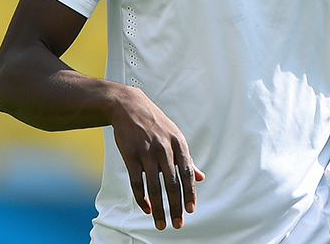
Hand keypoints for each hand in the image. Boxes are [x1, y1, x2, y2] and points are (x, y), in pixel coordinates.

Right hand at [110, 85, 204, 230]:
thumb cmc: (154, 123)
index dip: (190, 194)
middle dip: (175, 207)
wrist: (128, 105)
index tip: (191, 211)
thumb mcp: (174, 136)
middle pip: (172, 184)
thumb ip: (187, 158)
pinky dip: (141, 197)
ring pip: (154, 186)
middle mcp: (164, 148)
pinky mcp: (130, 154)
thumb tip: (202, 177)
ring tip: (161, 223)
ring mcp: (146, 152)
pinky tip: (146, 208)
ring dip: (158, 208)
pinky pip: (137, 181)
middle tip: (177, 224)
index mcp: (178, 143)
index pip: (187, 174)